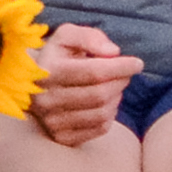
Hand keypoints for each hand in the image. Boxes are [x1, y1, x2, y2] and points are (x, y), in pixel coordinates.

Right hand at [29, 23, 137, 147]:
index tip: (137, 63)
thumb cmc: (59, 55)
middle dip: (121, 81)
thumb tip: (113, 52)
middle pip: (100, 94)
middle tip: (126, 74)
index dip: (120, 67)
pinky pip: (100, 129)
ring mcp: (52, 121)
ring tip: (114, 86)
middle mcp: (46, 99)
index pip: (93, 72)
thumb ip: (90, 37)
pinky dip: (110, 115)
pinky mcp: (61, 137)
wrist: (34, 83)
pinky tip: (106, 102)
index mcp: (47, 71)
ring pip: (102, 113)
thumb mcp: (68, 35)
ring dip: (116, 98)